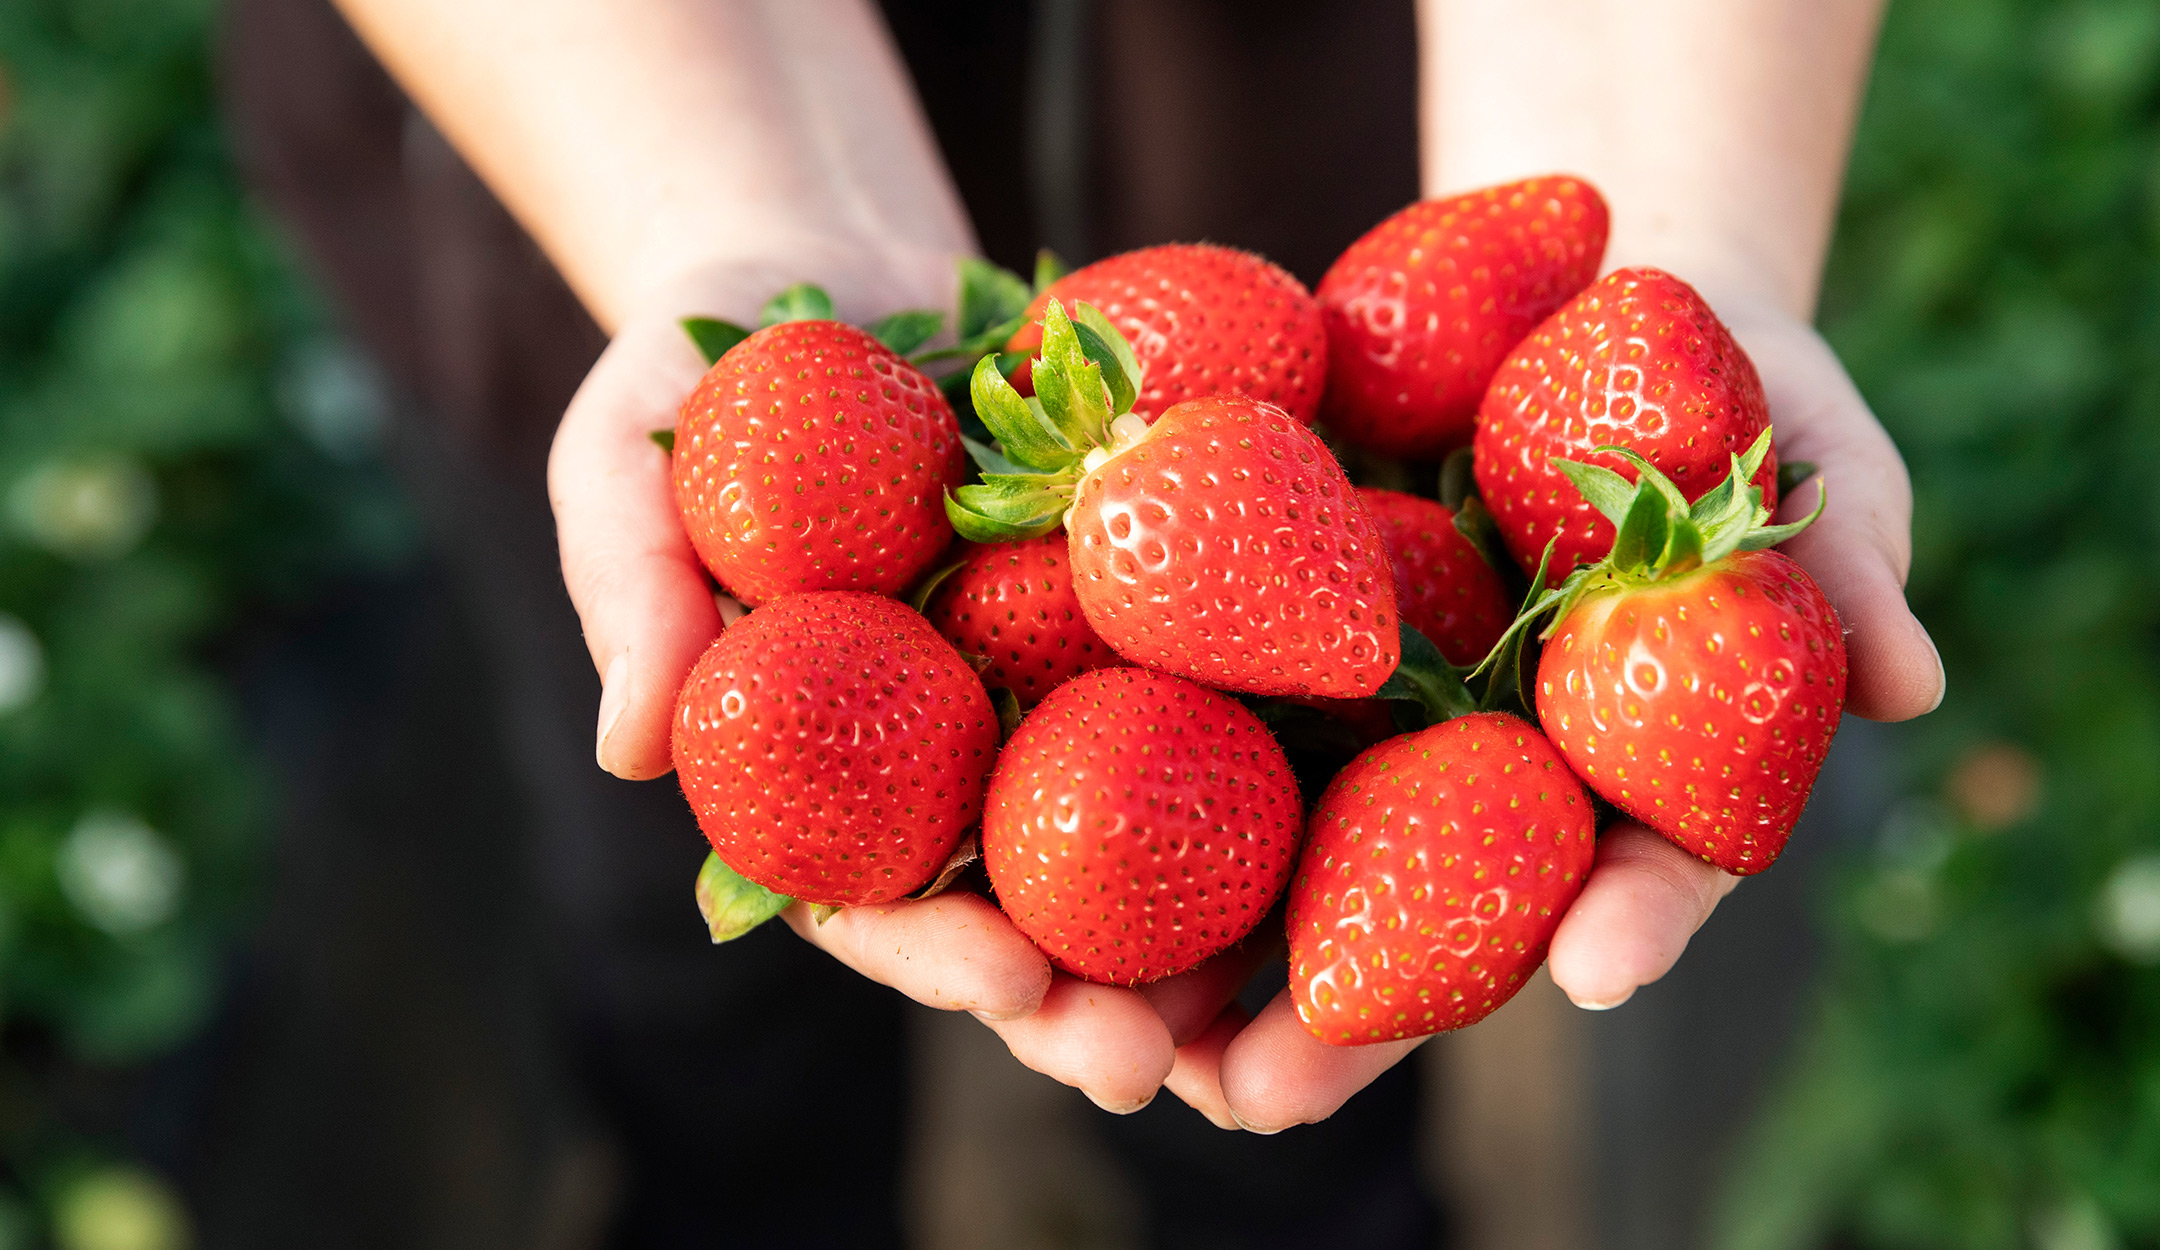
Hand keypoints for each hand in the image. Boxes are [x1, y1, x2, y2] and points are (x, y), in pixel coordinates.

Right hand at [551, 245, 1196, 1111]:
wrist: (836, 277)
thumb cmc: (704, 381)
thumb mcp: (630, 464)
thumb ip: (633, 593)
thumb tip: (628, 752)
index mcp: (825, 768)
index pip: (871, 897)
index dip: (934, 953)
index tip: (1006, 984)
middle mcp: (950, 761)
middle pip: (1021, 911)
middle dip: (1081, 1004)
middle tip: (1147, 1061)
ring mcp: (1052, 700)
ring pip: (1136, 845)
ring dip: (1201, 938)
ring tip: (1273, 1010)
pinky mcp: (1140, 626)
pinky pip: (1217, 701)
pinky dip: (1280, 765)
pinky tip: (1360, 810)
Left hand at [1165, 299, 1944, 1133]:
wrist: (1567, 292)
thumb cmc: (1721, 380)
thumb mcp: (1808, 435)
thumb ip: (1848, 552)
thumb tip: (1917, 679)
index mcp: (1634, 760)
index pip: (1648, 864)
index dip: (1630, 919)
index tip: (1593, 971)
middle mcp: (1491, 774)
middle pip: (1425, 926)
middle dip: (1346, 1023)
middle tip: (1263, 1098)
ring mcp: (1372, 724)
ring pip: (1281, 873)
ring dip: (1194, 974)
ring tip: (1115, 1049)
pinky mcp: (1262, 652)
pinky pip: (1185, 736)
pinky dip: (1112, 810)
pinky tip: (1025, 881)